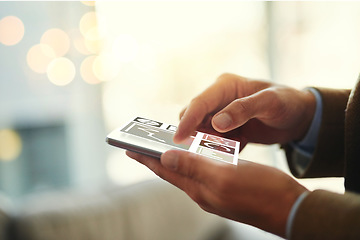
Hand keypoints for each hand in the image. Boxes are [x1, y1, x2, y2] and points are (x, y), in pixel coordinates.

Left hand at [126, 149, 307, 237]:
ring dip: (174, 158)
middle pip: (173, 171)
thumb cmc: (262, 192)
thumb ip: (194, 167)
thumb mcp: (225, 177)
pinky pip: (204, 171)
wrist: (291, 208)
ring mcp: (215, 190)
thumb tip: (166, 157)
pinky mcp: (228, 186)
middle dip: (156, 157)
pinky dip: (194, 159)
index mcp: (199, 189)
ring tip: (162, 147)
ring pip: (187, 171)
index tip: (129, 148)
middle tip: (141, 145)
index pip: (165, 170)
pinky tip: (196, 153)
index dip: (146, 158)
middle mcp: (203, 191)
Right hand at [174, 73, 315, 146]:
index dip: (187, 121)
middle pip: (194, 117)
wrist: (299, 117)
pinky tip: (239, 146)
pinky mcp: (226, 129)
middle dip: (198, 134)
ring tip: (233, 145)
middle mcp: (219, 98)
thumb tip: (217, 123)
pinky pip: (214, 141)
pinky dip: (221, 147)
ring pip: (202, 131)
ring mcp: (221, 114)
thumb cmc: (288, 103)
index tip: (178, 139)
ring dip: (211, 142)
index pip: (199, 103)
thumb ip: (243, 110)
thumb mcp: (270, 103)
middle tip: (214, 147)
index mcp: (225, 85)